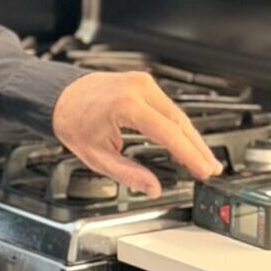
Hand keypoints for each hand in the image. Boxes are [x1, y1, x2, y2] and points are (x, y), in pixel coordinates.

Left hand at [51, 70, 222, 197]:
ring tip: (203, 159)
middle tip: (211, 169)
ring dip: (191, 137)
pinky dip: (178, 125)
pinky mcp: (142, 82)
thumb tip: (152, 188)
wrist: (58, 96)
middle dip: (198, 148)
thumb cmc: (72, 121)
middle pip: (179, 122)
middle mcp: (137, 89)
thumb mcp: (96, 156)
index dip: (190, 155)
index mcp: (126, 105)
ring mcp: (141, 82)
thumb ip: (127, 174)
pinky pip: (167, 106)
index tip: (203, 170)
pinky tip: (186, 141)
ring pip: (177, 113)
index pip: (169, 134)